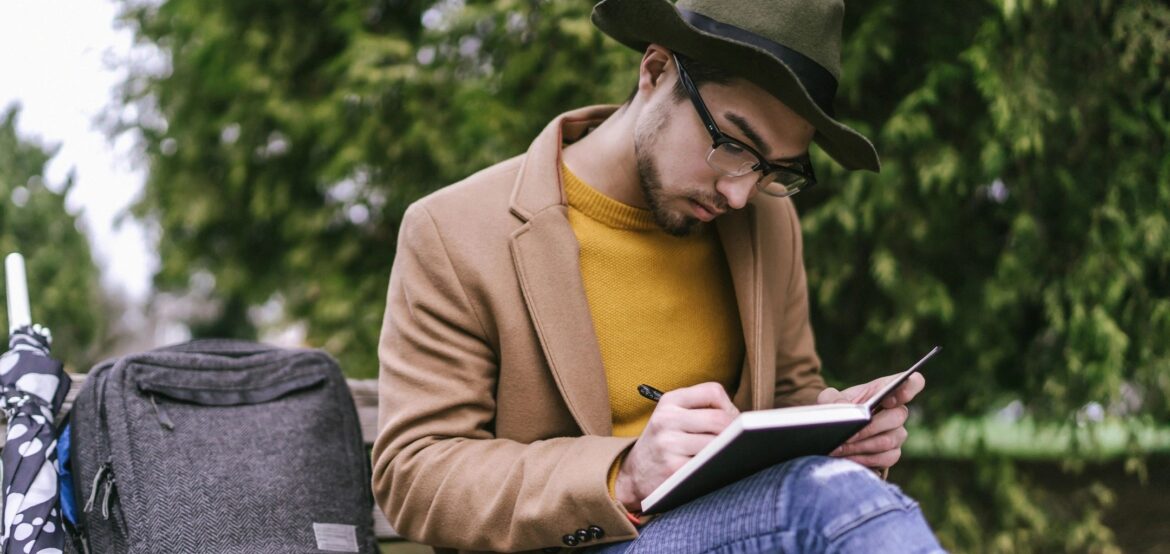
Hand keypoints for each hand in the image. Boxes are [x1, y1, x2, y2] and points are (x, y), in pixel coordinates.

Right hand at [614, 382, 738, 511]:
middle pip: (720, 419)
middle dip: (737, 432)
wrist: (634, 476)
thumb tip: (745, 420)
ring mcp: (668, 444)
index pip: (713, 391)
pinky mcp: (673, 469)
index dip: (730, 406)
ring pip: (717, 443)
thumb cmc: (664, 444)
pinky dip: (719, 467)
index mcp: (670, 401)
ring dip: (731, 451)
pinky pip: (709, 465)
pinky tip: (719, 469)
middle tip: (740, 443)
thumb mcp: (673, 417)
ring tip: (732, 456)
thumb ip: (703, 410)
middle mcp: (666, 419)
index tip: (732, 421)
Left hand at [816, 372, 924, 468]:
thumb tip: (844, 410)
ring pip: (888, 441)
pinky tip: (849, 458)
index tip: (888, 400)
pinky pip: (886, 458)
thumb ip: (833, 398)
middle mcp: (897, 411)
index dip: (908, 389)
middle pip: (897, 417)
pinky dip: (865, 459)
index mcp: (885, 390)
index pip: (913, 383)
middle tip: (847, 435)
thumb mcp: (829, 399)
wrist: (834, 432)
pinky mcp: (893, 453)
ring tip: (840, 448)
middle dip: (869, 427)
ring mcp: (897, 433)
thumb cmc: (837, 409)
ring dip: (862, 446)